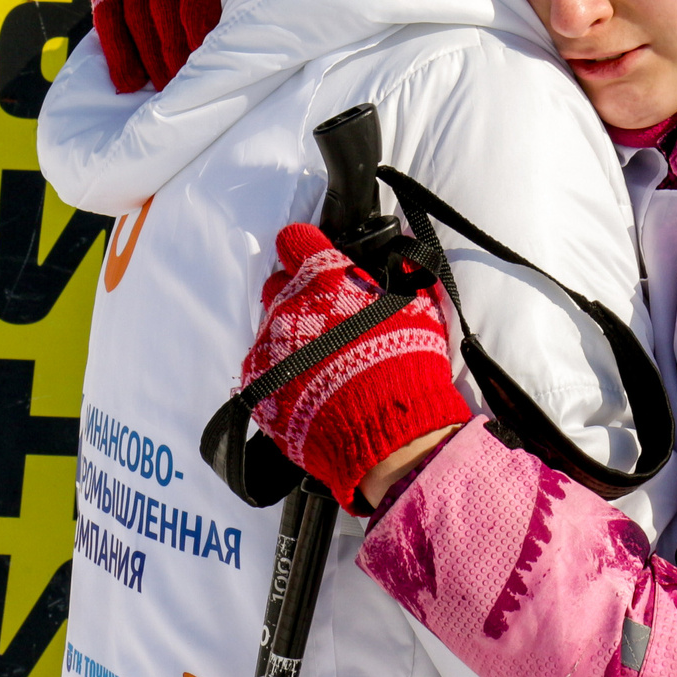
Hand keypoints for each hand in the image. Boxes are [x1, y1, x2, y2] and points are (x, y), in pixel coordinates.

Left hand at [89, 0, 239, 93]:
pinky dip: (200, 20)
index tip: (130, 86)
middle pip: (138, 16)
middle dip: (153, 58)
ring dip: (175, 46)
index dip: (119, 54)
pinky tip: (206, 44)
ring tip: (188, 78)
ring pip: (164, 5)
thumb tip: (132, 75)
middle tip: (169, 92)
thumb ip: (136, 9)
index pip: (110, 15)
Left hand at [241, 224, 471, 506]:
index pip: (295, 240)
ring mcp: (269, 349)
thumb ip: (402, 276)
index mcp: (324, 278)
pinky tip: (309, 391)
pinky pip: (263, 372)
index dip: (304, 246)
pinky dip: (282, 378)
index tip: (312, 256)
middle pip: (277, 285)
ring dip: (292, 341)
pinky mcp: (259, 388)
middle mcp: (288, 307)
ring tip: (323, 367)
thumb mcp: (417, 309)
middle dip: (299, 297)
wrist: (388, 436)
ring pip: (270, 331)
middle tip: (327, 321)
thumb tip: (403, 253)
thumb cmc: (406, 367)